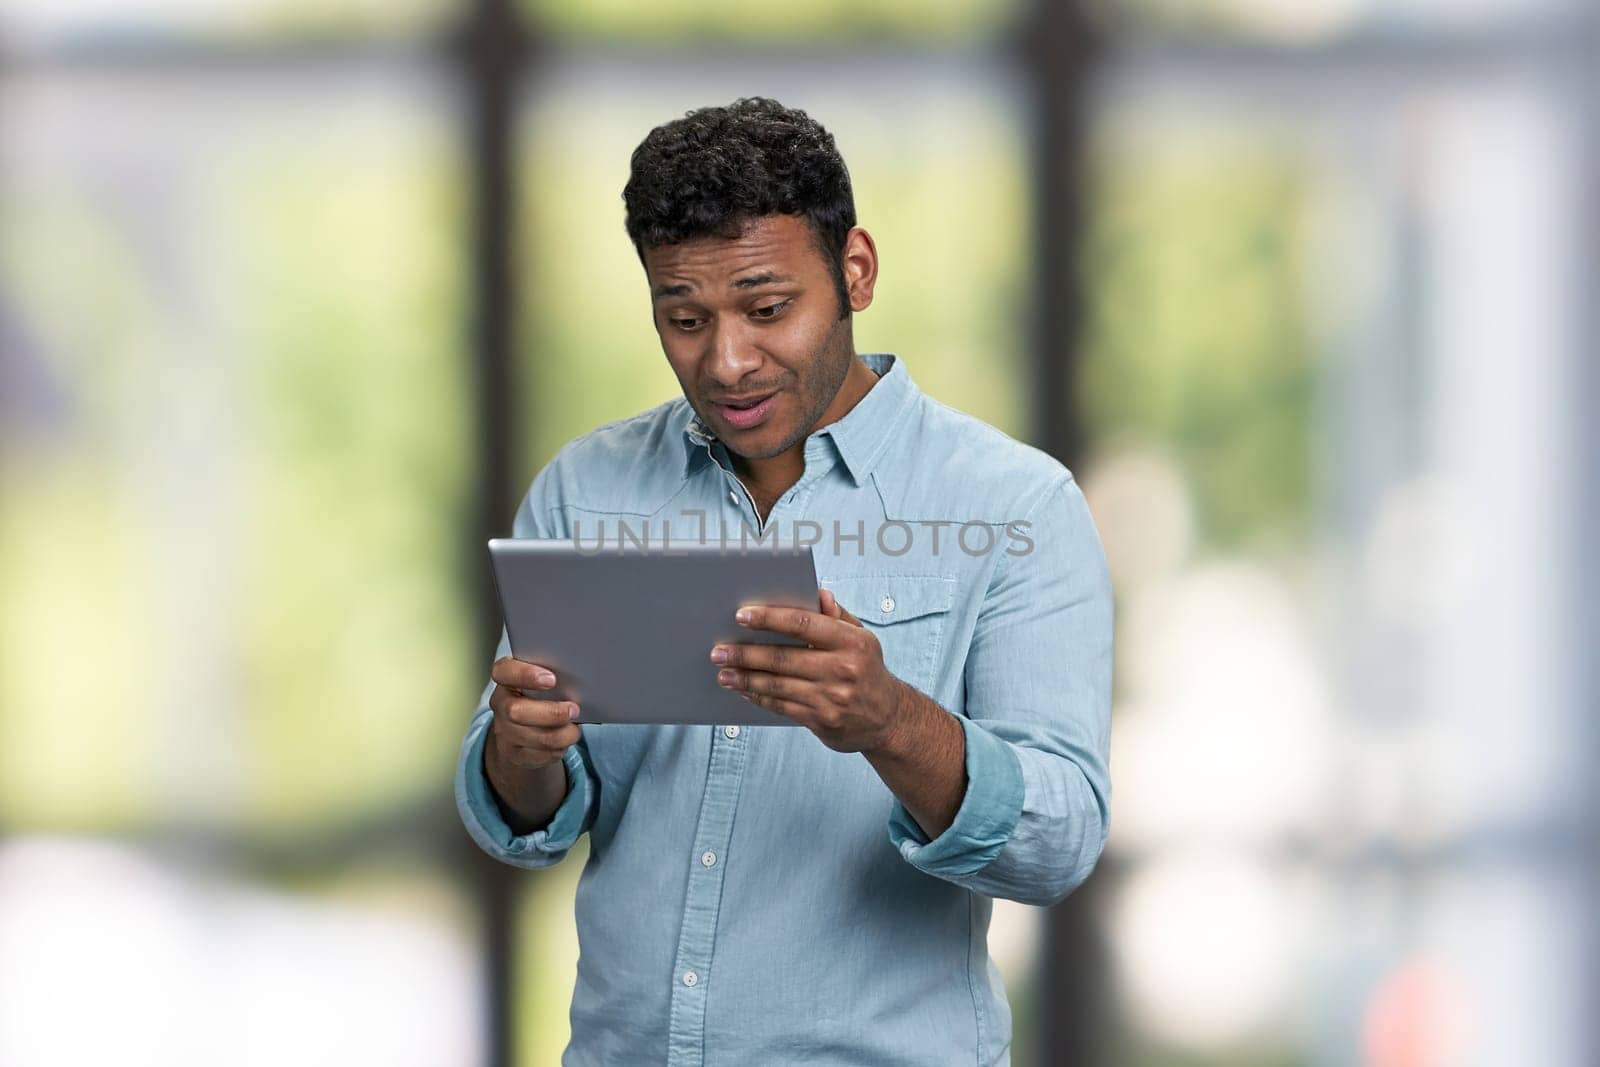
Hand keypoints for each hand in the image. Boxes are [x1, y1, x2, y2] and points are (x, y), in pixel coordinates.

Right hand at [487, 657, 580, 769]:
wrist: (523, 727)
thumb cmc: (540, 694)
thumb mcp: (542, 680)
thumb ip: (553, 675)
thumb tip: (580, 680)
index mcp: (506, 678)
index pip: (505, 672)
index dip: (526, 675)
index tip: (552, 680)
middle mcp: (500, 703)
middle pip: (516, 711)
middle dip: (551, 713)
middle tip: (574, 710)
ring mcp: (503, 730)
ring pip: (534, 737)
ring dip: (562, 735)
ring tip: (574, 729)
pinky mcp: (513, 753)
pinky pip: (540, 755)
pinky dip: (558, 749)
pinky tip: (565, 740)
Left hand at [710, 587, 911, 754]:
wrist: (888, 719)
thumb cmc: (867, 670)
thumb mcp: (862, 638)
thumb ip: (837, 616)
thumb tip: (818, 593)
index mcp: (852, 642)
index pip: (803, 623)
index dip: (769, 618)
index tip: (741, 615)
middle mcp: (843, 669)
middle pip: (783, 657)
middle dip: (746, 653)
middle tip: (718, 651)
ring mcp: (832, 698)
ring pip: (778, 685)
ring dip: (745, 678)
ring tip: (723, 672)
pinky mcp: (822, 721)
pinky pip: (782, 707)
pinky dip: (759, 697)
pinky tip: (744, 689)